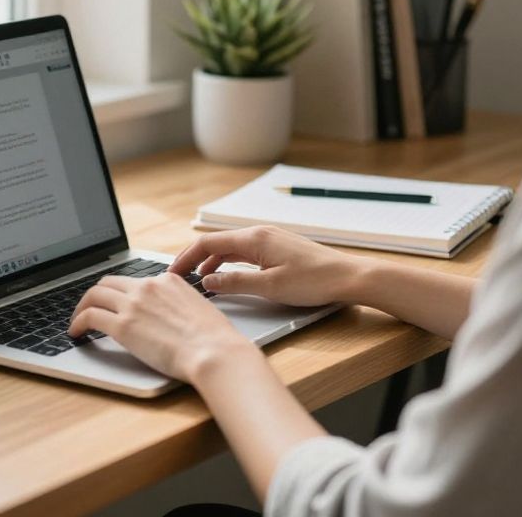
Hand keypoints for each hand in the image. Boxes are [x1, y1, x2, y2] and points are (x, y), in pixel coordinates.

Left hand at [67, 274, 257, 381]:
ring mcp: (134, 304)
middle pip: (109, 282)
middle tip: (89, 308)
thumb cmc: (214, 339)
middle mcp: (148, 286)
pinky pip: (90, 317)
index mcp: (168, 280)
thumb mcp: (198, 308)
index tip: (115, 302)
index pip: (135, 280)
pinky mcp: (123, 326)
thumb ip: (178, 305)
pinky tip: (76, 332)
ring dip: (81, 307)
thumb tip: (168, 316)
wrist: (214, 352)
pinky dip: (77, 322)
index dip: (121, 292)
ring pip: (94, 295)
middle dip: (96, 295)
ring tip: (77, 321)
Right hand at [169, 225, 372, 306]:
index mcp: (254, 239)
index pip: (208, 244)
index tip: (172, 274)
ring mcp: (270, 239)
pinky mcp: (278, 248)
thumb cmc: (314, 281)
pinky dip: (229, 262)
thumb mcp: (270, 287)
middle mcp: (259, 233)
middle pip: (217, 243)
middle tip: (179, 277)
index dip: (186, 258)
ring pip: (230, 247)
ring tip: (199, 280)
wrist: (349, 277)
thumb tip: (208, 282)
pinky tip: (227, 276)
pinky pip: (244, 252)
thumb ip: (235, 283)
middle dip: (195, 259)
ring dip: (212, 261)